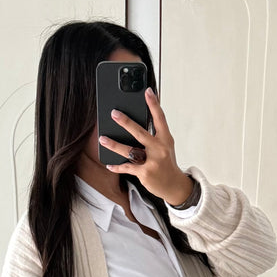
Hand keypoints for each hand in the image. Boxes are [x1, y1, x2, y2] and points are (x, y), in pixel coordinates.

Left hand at [98, 88, 193, 205]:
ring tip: (103, 139)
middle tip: (114, 113)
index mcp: (165, 139)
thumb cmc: (167, 163)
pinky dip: (117, 167)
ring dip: (114, 145)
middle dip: (126, 122)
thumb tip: (136, 124)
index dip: (154, 104)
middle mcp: (159, 149)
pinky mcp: (145, 173)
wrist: (173, 185)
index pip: (160, 118)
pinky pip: (128, 168)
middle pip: (140, 133)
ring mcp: (152, 162)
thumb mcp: (165, 146)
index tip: (148, 91)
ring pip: (130, 151)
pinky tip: (109, 164)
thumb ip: (154, 135)